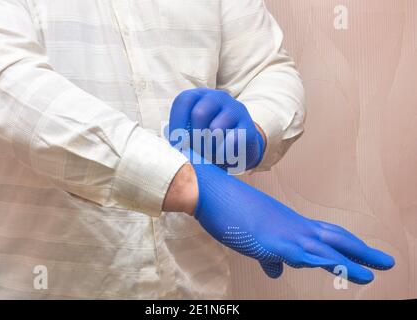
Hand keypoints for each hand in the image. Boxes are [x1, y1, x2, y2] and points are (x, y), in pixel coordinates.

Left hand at [169, 88, 264, 171]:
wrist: (239, 146)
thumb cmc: (207, 139)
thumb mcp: (191, 131)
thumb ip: (180, 134)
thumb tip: (172, 145)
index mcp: (200, 96)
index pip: (184, 101)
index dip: (177, 123)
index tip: (177, 143)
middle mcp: (219, 98)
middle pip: (200, 113)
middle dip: (194, 138)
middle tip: (195, 152)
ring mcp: (235, 110)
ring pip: (216, 128)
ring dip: (209, 148)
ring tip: (209, 155)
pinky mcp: (248, 127)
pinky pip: (232, 141)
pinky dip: (223, 153)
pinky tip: (222, 156)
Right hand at [183, 153, 394, 283]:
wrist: (210, 188)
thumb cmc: (226, 208)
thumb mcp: (251, 235)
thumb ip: (268, 254)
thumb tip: (276, 271)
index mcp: (287, 223)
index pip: (323, 234)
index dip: (346, 245)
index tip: (363, 253)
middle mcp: (292, 225)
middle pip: (335, 237)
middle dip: (361, 250)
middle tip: (387, 262)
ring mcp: (284, 232)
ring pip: (326, 248)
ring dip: (352, 261)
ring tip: (375, 273)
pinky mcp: (272, 241)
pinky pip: (306, 255)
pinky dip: (329, 263)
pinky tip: (345, 272)